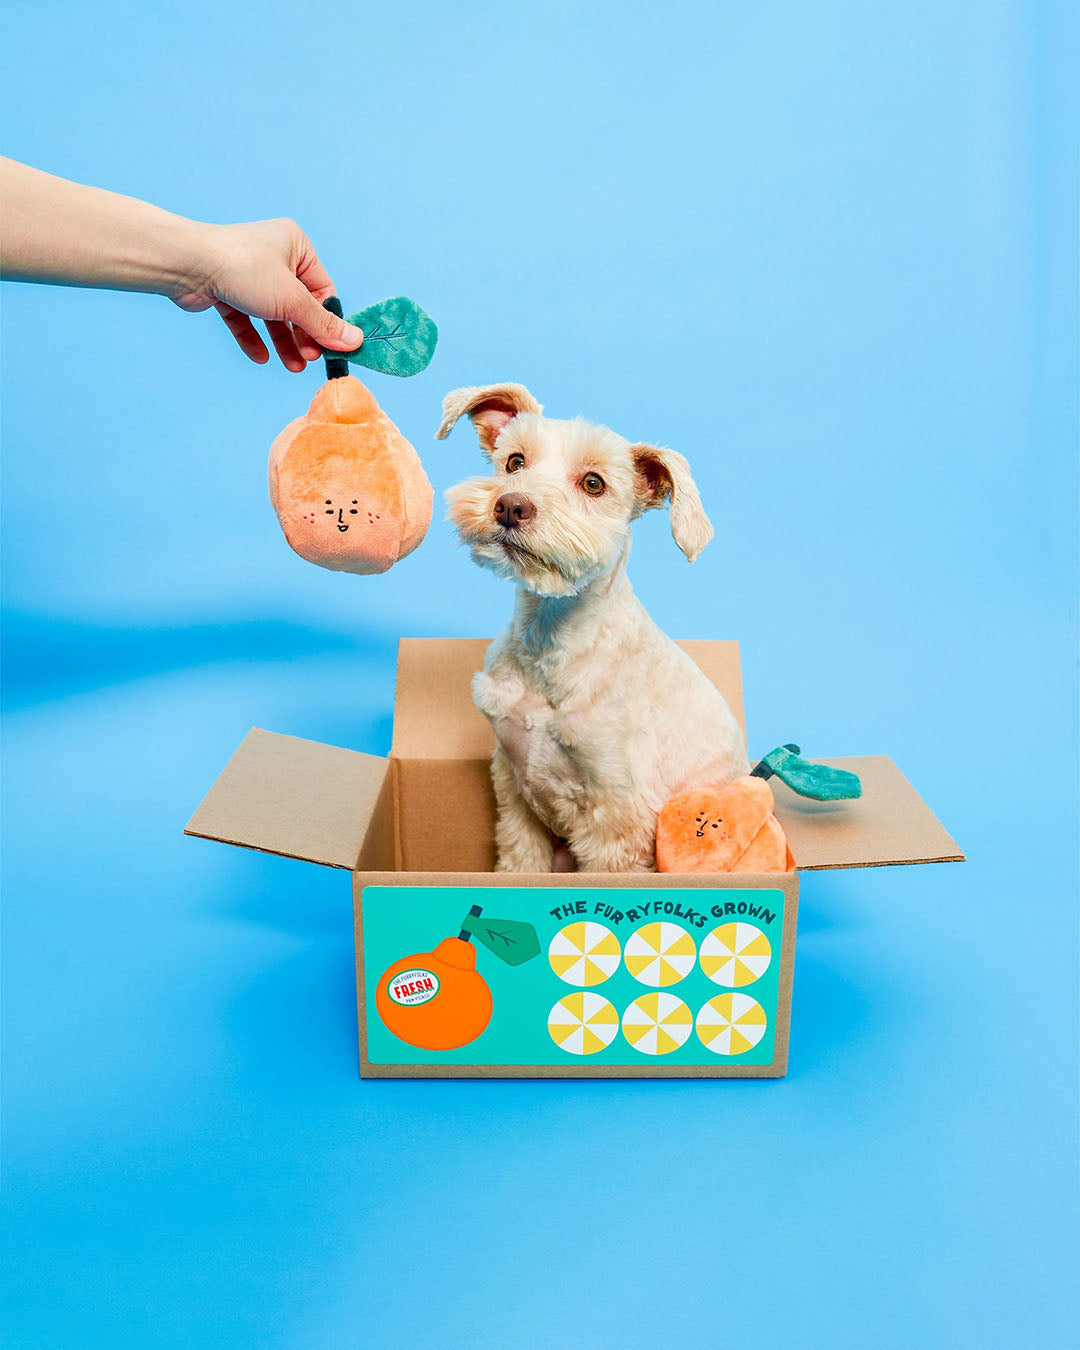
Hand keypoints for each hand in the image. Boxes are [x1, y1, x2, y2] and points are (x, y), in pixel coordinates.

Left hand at [171, 218, 363, 371]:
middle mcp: (274, 256)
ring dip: (283, 342)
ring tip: (292, 367)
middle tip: (309, 360)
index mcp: (296, 246)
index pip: (322, 289)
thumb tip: (354, 341)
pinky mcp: (227, 290)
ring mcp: (249, 274)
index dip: (327, 321)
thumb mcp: (292, 300)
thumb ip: (323, 324)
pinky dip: (254, 337)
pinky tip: (261, 357)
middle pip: (298, 305)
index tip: (331, 347)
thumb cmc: (244, 269)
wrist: (187, 264)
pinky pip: (247, 318)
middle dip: (303, 336)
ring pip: (273, 315)